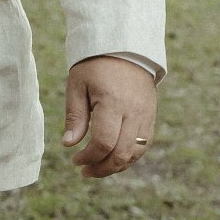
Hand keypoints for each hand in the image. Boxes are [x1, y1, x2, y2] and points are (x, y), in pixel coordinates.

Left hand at [61, 56, 158, 178]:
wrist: (126, 48)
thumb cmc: (95, 65)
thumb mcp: (77, 84)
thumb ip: (75, 116)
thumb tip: (69, 144)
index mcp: (112, 103)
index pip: (104, 143)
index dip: (89, 157)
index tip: (75, 160)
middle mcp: (134, 112)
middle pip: (122, 154)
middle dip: (102, 168)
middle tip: (84, 171)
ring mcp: (146, 115)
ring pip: (136, 153)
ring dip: (116, 166)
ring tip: (97, 168)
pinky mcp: (151, 116)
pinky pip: (144, 145)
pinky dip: (129, 157)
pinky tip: (113, 158)